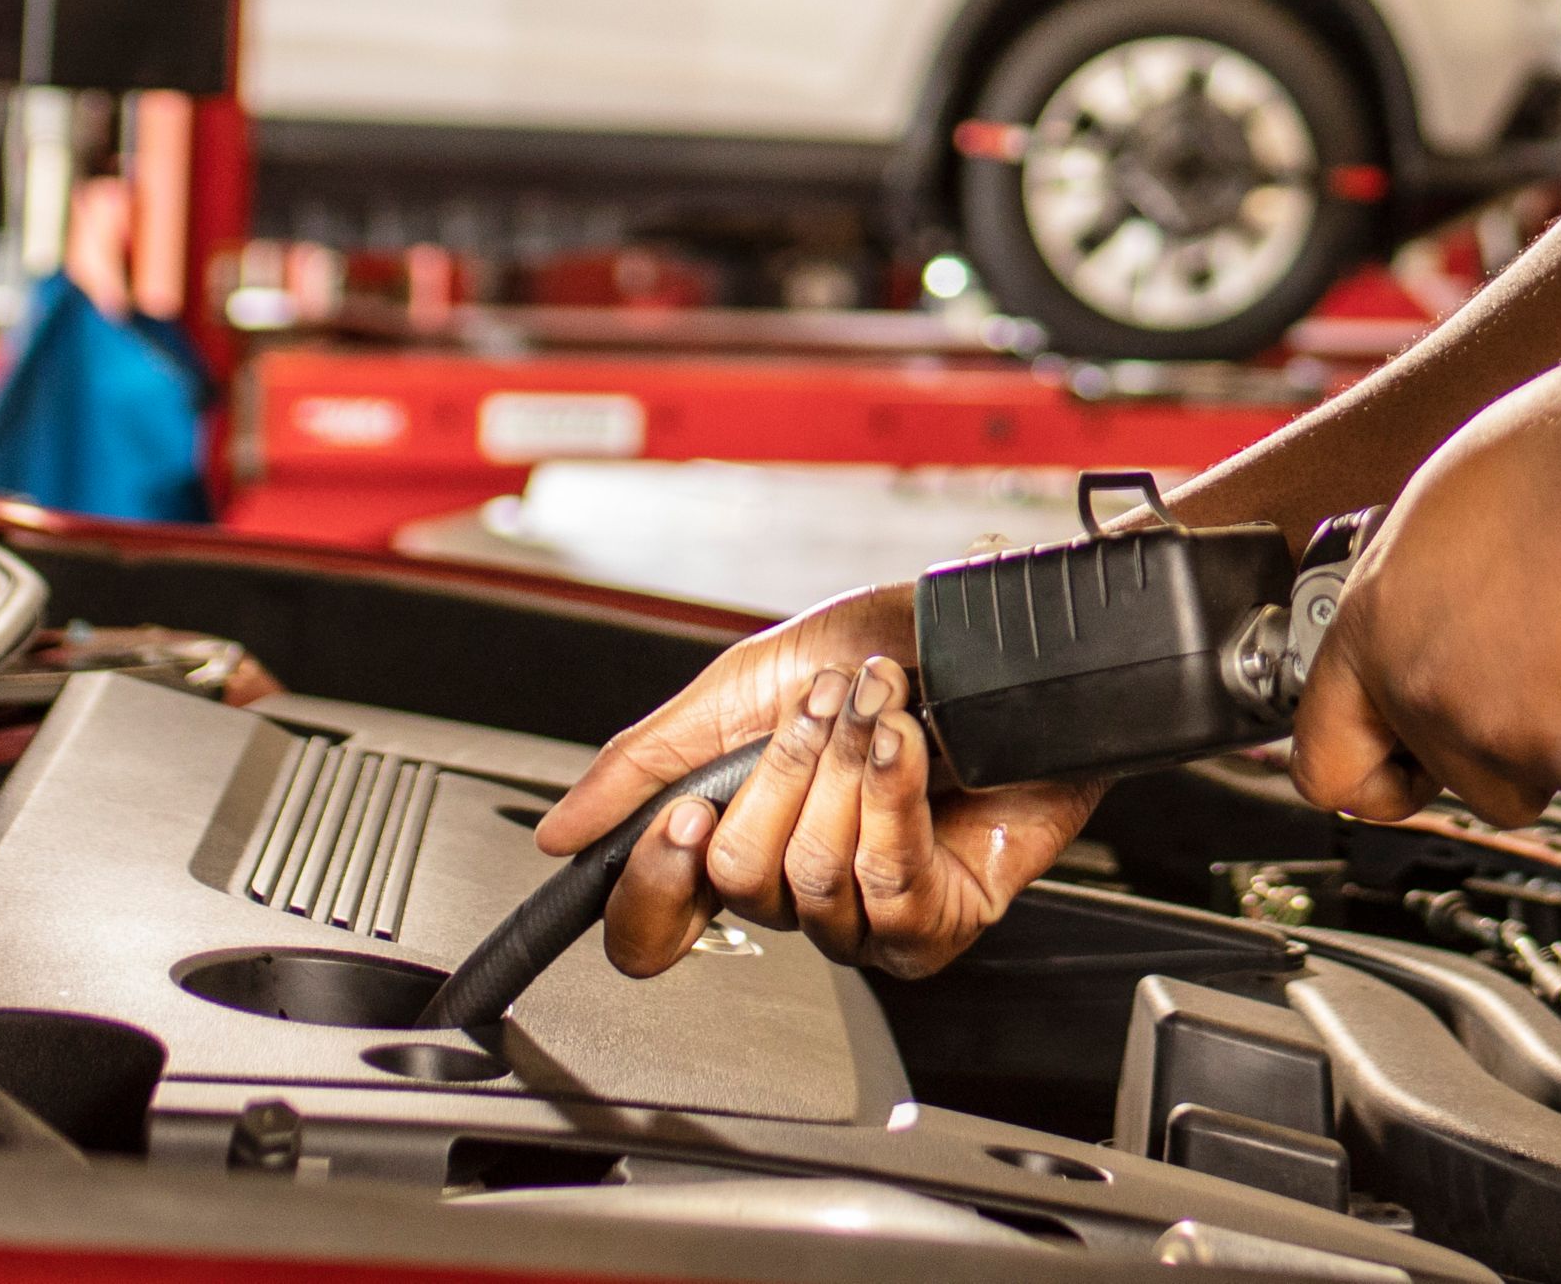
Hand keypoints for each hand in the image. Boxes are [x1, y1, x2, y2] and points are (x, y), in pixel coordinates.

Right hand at [535, 584, 1098, 977]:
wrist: (1001, 633)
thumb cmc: (891, 649)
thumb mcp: (745, 685)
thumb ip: (645, 761)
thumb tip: (559, 833)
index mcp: (738, 843)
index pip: (651, 929)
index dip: (656, 881)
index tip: (689, 810)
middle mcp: (796, 893)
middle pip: (734, 882)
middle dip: (783, 769)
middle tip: (828, 708)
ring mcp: (868, 918)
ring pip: (811, 880)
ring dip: (848, 767)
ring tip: (885, 708)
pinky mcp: (939, 923)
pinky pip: (889, 887)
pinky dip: (896, 794)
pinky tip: (910, 743)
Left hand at [1289, 368, 1560, 824]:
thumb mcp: (1443, 512)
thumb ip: (1418, 605)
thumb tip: (1427, 631)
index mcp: (1379, 636)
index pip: (1327, 767)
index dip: (1373, 775)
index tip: (1400, 770)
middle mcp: (1438, 701)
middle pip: (1467, 779)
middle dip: (1509, 739)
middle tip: (1554, 650)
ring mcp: (1526, 740)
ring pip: (1557, 772)